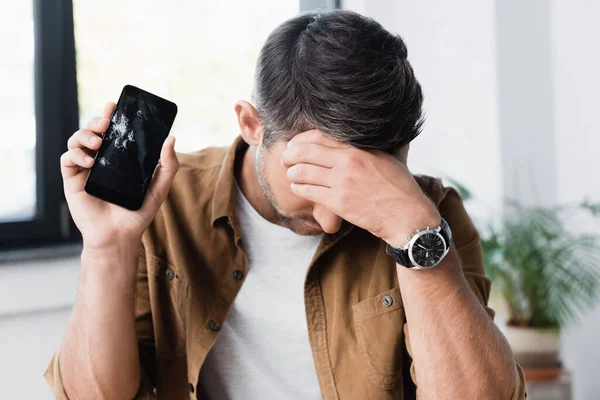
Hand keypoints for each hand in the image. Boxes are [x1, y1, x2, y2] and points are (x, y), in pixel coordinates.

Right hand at [60, 102, 178, 250]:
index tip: (113, 104)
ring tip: (98, 141)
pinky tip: (89, 161)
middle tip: (105, 123)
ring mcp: (85, 169)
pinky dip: (75, 155)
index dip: (110, 116)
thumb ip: (168, 165)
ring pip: (76, 140)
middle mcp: (101, 160)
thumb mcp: (159, 187)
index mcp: (119, 158)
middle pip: (92, 131)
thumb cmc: (138, 212)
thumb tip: (171, 139)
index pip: (113, 131)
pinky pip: (67, 159)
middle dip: (96, 121)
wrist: (119, 236)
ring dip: (84, 134)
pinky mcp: (72, 180)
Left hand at [281, 130, 440, 247]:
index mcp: (359, 147)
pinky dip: (299, 189)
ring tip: (291, 175)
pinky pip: (309, 192)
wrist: (407, 215)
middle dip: (290, 154)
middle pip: (305, 151)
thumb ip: (383, 143)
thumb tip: (390, 128)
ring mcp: (342, 182)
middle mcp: (349, 161)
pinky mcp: (338, 202)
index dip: (302, 139)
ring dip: (292, 173)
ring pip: (303, 172)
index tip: (296, 143)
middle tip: (285, 158)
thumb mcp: (393, 156)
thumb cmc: (402, 187)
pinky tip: (298, 188)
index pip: (320, 135)